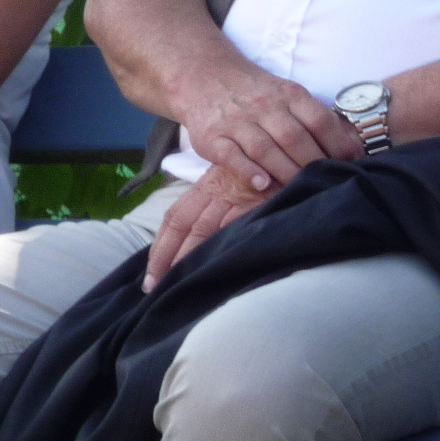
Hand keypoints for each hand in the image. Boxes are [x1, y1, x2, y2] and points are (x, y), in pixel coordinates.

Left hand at [143, 165, 273, 289]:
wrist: (288, 155)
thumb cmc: (263, 174)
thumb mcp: (234, 182)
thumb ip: (217, 204)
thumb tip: (195, 238)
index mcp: (206, 186)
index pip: (175, 216)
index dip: (160, 243)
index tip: (151, 269)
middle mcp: (214, 190)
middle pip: (180, 224)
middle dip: (164, 255)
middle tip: (153, 285)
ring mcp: (233, 196)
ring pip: (201, 229)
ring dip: (186, 256)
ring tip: (176, 282)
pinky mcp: (253, 203)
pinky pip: (230, 228)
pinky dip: (218, 247)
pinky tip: (211, 265)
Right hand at [174, 57, 362, 191]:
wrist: (206, 76)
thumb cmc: (258, 93)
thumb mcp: (288, 94)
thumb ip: (313, 117)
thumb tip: (350, 148)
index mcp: (289, 95)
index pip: (319, 119)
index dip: (338, 142)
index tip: (352, 161)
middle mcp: (264, 107)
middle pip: (294, 137)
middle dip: (314, 163)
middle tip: (327, 182)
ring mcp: (236, 122)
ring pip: (265, 149)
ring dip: (285, 171)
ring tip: (300, 189)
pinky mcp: (212, 138)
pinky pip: (231, 156)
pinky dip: (248, 172)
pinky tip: (262, 184)